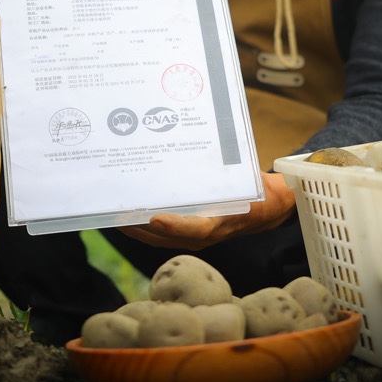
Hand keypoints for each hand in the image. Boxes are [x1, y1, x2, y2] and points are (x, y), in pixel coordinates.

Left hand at [117, 171, 295, 250]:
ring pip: (160, 238)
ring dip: (137, 228)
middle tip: (114, 213)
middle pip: (167, 236)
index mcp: (221, 221)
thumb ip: (228, 170)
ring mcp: (196, 237)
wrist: (268, 208)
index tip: (155, 217)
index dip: (174, 225)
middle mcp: (206, 234)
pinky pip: (163, 234)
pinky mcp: (191, 234)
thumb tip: (209, 143)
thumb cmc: (256, 190)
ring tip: (114, 214)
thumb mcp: (247, 178)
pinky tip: (132, 213)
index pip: (196, 228)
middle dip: (138, 226)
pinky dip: (145, 226)